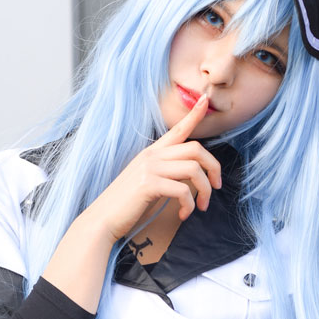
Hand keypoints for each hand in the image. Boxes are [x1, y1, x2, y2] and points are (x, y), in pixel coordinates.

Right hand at [87, 96, 222, 242]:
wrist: (103, 219)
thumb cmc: (127, 205)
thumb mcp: (148, 182)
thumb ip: (166, 173)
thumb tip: (191, 174)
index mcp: (152, 153)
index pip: (177, 129)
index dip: (193, 114)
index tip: (205, 100)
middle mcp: (151, 156)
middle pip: (196, 149)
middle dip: (214, 168)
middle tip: (216, 187)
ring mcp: (149, 168)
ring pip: (194, 169)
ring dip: (205, 190)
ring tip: (201, 206)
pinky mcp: (148, 184)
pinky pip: (183, 190)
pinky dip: (189, 205)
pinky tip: (184, 215)